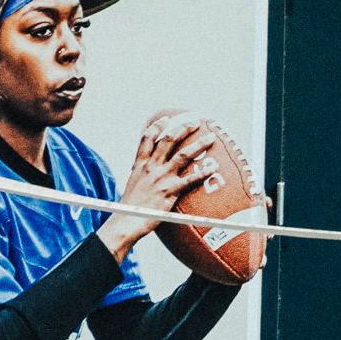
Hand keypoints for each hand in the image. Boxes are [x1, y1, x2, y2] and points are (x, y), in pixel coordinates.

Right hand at [105, 109, 217, 251]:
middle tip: (195, 122)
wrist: (126, 221)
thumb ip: (142, 173)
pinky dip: (203, 173)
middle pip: (169, 140)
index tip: (167, 118)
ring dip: (199, 144)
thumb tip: (148, 168)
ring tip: (211, 137)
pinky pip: (190, 179)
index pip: (147, 138)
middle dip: (183, 128)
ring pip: (183, 155)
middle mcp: (151, 167)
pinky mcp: (169, 191)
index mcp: (140, 164)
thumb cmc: (130, 206)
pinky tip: (214, 168)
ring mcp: (161, 178)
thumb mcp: (133, 183)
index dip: (157, 126)